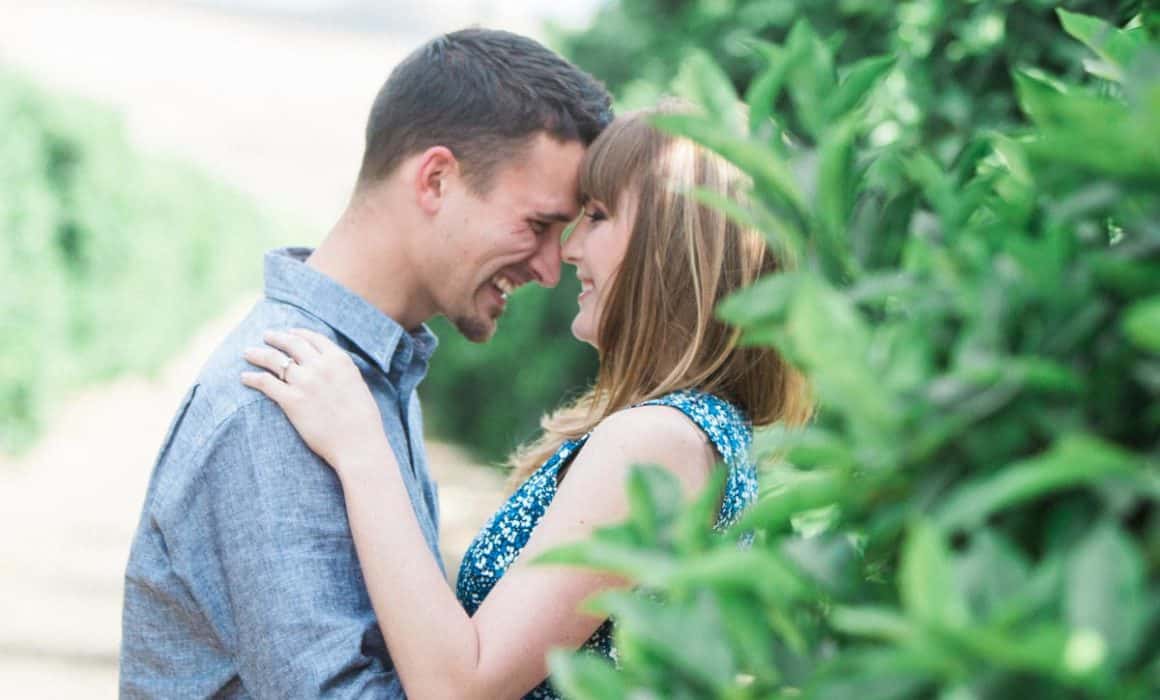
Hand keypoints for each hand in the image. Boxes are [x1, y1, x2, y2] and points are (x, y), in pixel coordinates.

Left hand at [241, 328, 386, 471]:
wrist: (358, 442)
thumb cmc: (363, 420)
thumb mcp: (358, 384)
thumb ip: (342, 371)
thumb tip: (331, 367)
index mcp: (339, 360)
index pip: (314, 338)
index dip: (299, 333)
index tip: (290, 332)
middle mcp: (320, 366)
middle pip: (292, 344)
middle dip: (276, 338)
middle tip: (266, 336)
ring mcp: (304, 382)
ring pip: (274, 360)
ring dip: (258, 354)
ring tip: (248, 353)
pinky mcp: (291, 401)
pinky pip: (266, 383)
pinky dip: (253, 378)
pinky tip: (245, 378)